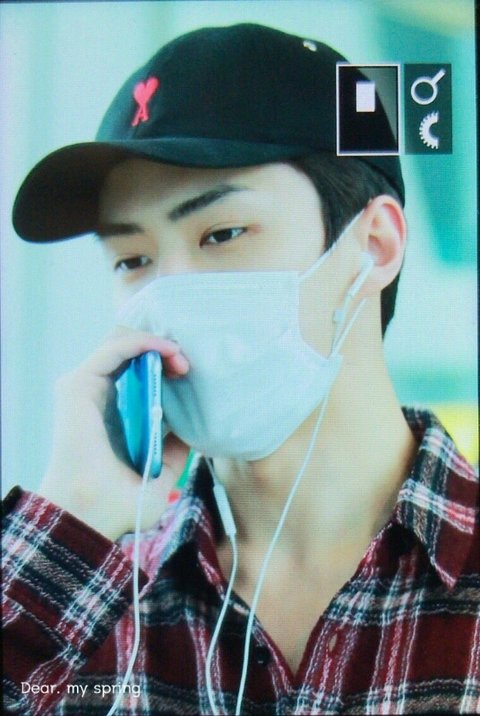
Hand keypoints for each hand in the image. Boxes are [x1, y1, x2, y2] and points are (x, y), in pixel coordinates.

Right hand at [38, 329, 189, 540]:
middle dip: (163, 352)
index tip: (188, 375)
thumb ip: (174, 452)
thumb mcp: (159, 476)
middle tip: (186, 365)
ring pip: (122, 346)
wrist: (91, 516)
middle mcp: (98, 399)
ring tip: (180, 359)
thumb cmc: (117, 506)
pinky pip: (114, 349)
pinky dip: (142, 343)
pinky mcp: (78, 385)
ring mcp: (86, 390)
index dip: (164, 367)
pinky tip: (166, 350)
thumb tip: (190, 432)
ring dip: (156, 345)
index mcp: (113, 418)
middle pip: (131, 356)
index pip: (137, 375)